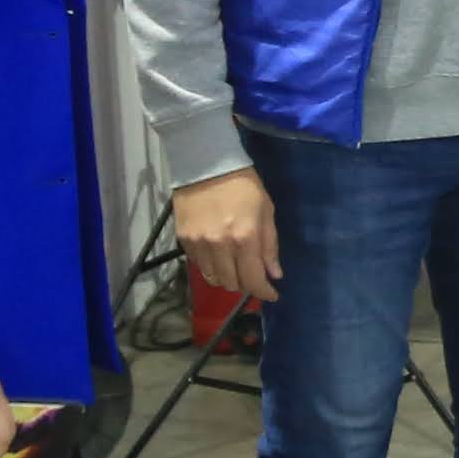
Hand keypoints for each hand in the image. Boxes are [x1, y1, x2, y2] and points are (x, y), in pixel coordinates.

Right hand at [172, 168, 279, 298]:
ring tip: (234, 267)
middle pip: (232, 283)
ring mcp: (199, 244)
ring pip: (213, 278)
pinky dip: (210, 266)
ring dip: (227, 278)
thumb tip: (274, 274)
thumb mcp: (266, 211)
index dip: (264, 292)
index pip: (253, 280)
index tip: (272, 294)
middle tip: (252, 275)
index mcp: (245, 238)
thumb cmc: (243, 185)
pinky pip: (198, 265)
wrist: (206, 163)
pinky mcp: (183, 240)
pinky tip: (217, 254)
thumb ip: (269, 245)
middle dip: (246, 284)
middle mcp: (220, 246)